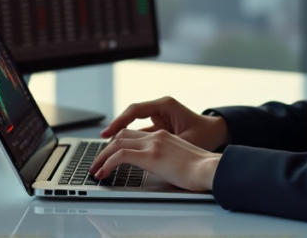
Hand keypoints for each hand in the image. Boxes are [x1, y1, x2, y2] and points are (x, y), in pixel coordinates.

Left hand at [89, 128, 220, 191]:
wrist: (211, 169)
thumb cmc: (202, 169)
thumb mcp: (181, 159)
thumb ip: (168, 159)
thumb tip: (162, 170)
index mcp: (164, 136)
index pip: (133, 134)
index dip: (118, 142)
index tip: (109, 154)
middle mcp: (156, 136)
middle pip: (122, 136)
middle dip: (106, 149)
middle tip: (97, 162)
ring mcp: (153, 144)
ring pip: (117, 143)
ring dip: (102, 156)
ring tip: (95, 169)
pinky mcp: (150, 156)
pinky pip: (120, 156)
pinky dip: (107, 163)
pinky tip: (103, 173)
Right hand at [100, 96, 229, 150]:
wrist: (217, 132)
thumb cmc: (205, 135)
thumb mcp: (184, 140)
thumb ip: (164, 143)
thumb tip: (142, 151)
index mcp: (165, 105)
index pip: (135, 110)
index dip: (119, 122)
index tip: (108, 133)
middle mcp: (160, 107)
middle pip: (131, 116)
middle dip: (116, 129)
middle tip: (102, 142)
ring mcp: (159, 115)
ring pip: (134, 123)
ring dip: (122, 134)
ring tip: (108, 148)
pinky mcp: (160, 124)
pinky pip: (140, 130)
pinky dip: (131, 139)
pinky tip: (122, 149)